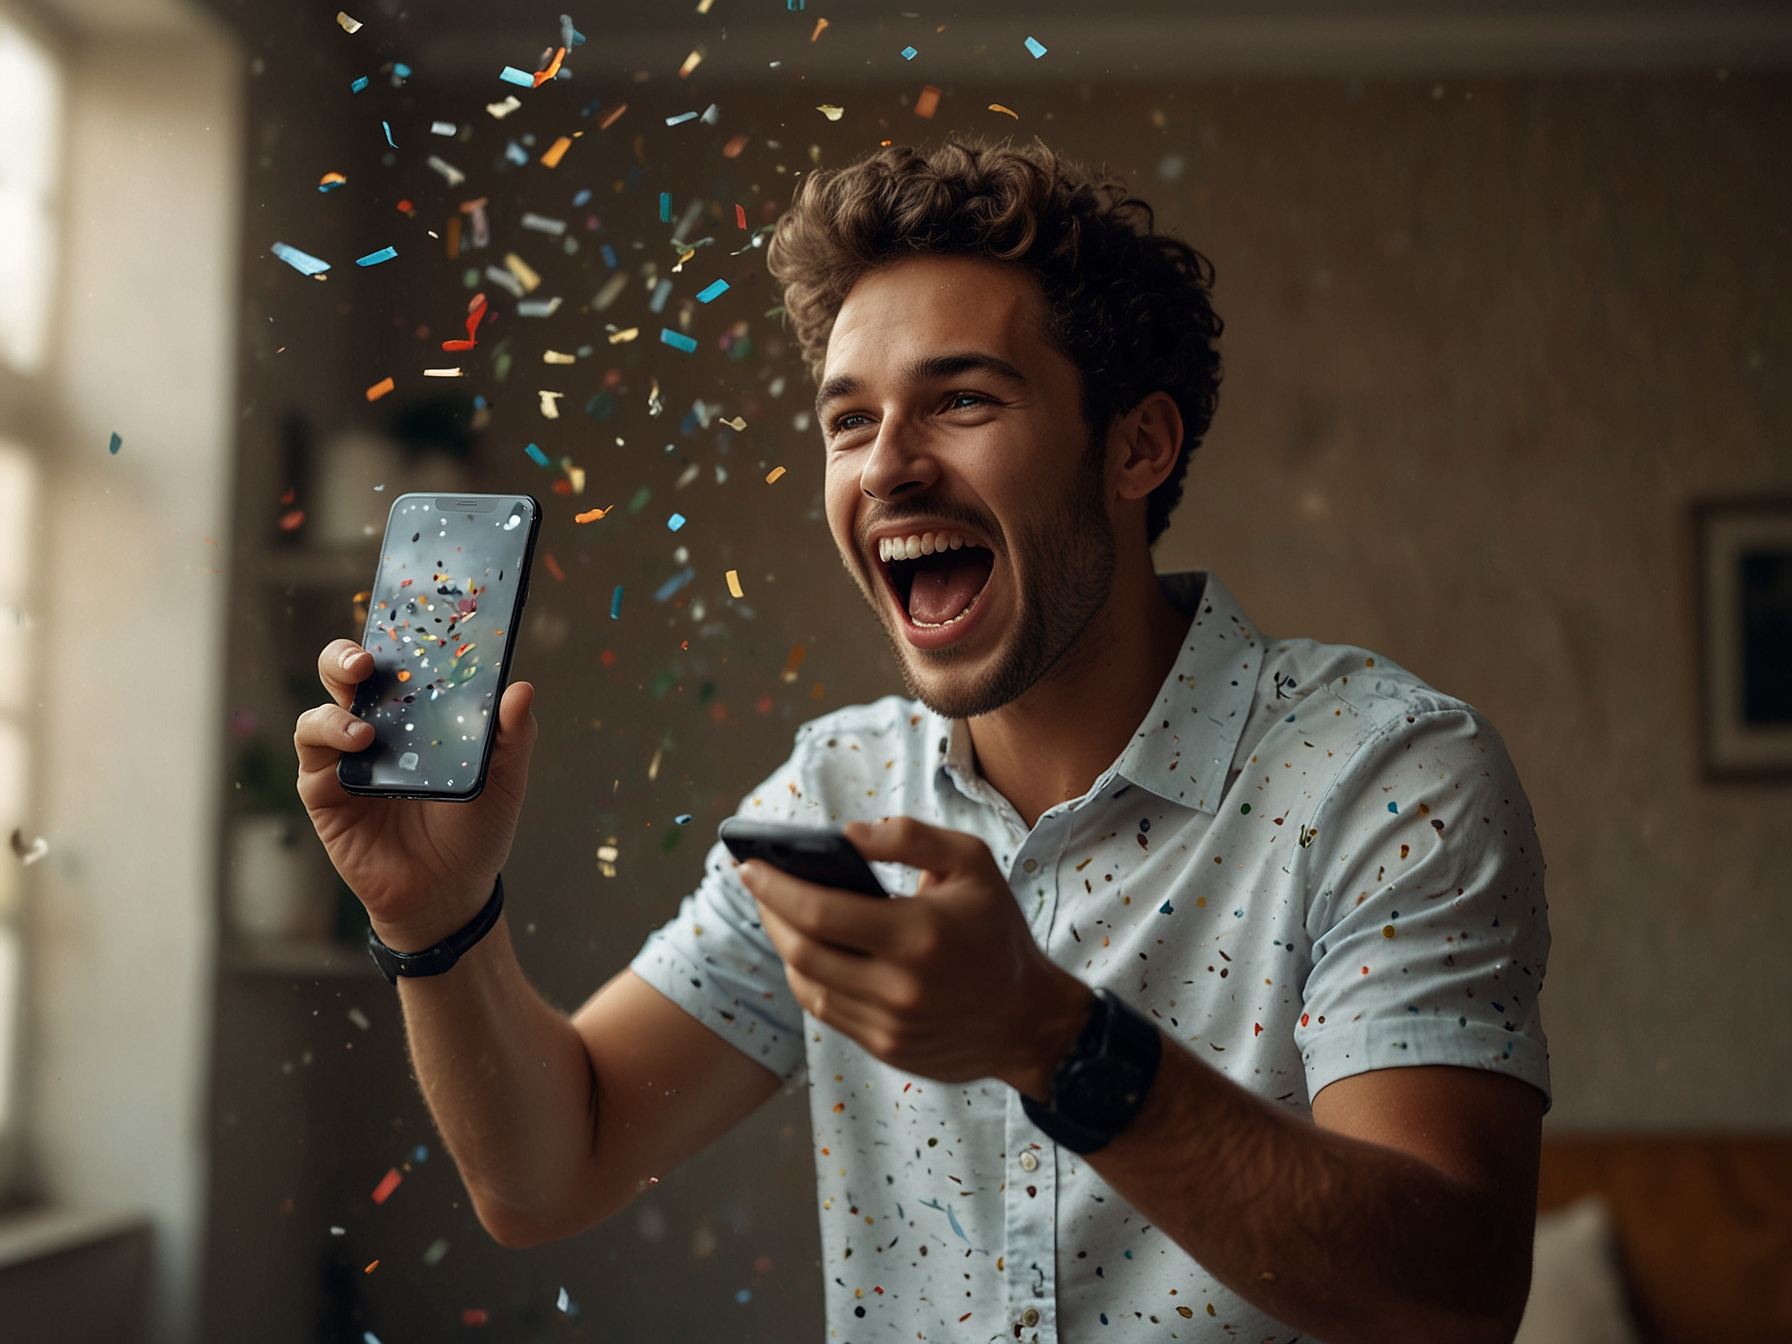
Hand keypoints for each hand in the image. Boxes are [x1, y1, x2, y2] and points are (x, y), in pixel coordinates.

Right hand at [293, 639, 537, 950]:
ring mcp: (346, 756)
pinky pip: (313, 750)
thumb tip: (522, 689)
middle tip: (367, 659)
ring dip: (338, 700)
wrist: (448, 894)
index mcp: (419, 714)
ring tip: (366, 722)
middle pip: (348, 672)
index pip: (401, 662)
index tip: (407, 615)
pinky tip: (359, 743)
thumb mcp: (505, 781)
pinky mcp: (324, 789)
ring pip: (323, 706)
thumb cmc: (476, 832)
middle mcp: (378, 726)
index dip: (398, 635)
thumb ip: (514, 736)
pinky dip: (330, 736)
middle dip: (349, 655)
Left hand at [741, 816, 1091, 1092]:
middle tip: (756, 884)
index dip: (776, 888)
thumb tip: (848, 835)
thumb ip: (911, 837)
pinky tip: (806, 951)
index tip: (750, 865)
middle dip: (769, 912)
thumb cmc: (997, 933)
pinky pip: (826, 1011)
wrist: (1029, 1020)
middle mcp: (900, 986)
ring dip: (783, 946)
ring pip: (807, 985)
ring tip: (777, 913)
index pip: (821, 912)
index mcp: (919, 934)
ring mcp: (889, 1024)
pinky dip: (807, 978)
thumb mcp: (973, 863)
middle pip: (802, 950)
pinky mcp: (885, 1047)